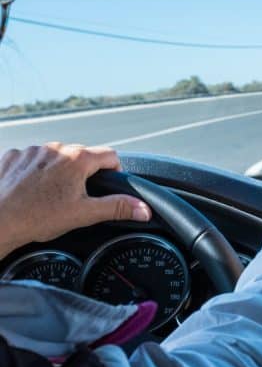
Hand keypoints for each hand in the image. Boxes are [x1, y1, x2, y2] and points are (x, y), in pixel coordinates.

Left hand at [0, 143, 150, 258]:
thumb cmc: (35, 218)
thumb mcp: (84, 215)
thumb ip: (117, 208)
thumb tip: (143, 209)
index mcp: (77, 159)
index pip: (110, 155)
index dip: (114, 172)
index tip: (106, 186)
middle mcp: (55, 148)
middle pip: (83, 155)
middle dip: (84, 174)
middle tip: (77, 198)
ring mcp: (32, 151)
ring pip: (57, 157)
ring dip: (59, 171)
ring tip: (51, 196)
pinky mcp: (13, 156)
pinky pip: (33, 159)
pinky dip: (35, 172)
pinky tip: (31, 190)